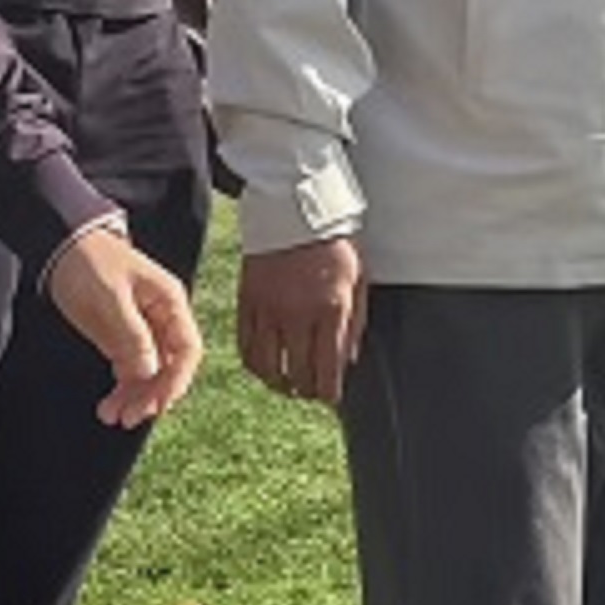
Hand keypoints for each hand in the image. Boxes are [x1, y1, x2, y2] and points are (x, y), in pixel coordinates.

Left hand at [43, 222, 202, 428]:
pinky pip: (130, 372)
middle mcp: (162, 319)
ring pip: (149, 375)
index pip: (187, 349)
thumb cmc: (90, 261)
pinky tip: (108, 407)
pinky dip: (122, 391)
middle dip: (152, 395)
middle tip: (130, 416)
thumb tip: (150, 373)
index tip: (158, 402)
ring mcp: (142, 331)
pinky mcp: (121, 340)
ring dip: (135, 398)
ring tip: (112, 416)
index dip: (176, 380)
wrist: (61, 246)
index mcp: (169, 303)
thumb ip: (131, 335)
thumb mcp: (110, 297)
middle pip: (170, 367)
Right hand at [236, 234, 364, 408]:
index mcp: (331, 310)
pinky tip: (264, 365)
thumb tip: (347, 361)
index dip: (328, 394)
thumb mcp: (359, 279)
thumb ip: (354, 323)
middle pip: (297, 376)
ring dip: (277, 383)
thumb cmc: (334, 242)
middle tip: (310, 390)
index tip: (330, 397)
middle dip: (305, 391)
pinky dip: (254, 363)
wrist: (295, 207)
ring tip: (285, 384)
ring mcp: (268, 309)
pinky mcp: (247, 301)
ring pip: (267, 368)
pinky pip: (246, 346)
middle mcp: (297, 315)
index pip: (327, 372)